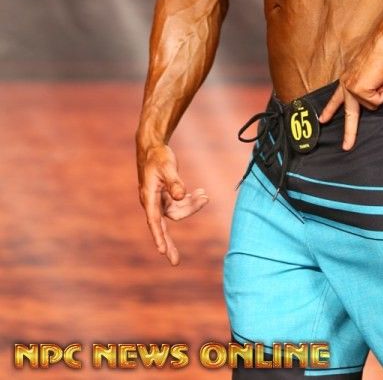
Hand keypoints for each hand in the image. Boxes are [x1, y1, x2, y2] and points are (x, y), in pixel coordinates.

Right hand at [137, 143, 207, 265]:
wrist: (152, 148)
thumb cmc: (158, 156)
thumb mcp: (167, 166)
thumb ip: (175, 181)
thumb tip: (181, 196)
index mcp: (149, 197)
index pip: (154, 221)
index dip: (159, 236)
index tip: (162, 252)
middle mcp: (152, 202)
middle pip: (162, 226)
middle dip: (169, 243)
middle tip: (175, 262)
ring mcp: (159, 200)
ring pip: (177, 211)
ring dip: (192, 207)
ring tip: (206, 196)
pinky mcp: (165, 196)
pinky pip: (179, 204)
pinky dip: (190, 201)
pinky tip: (201, 193)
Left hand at [319, 38, 382, 150]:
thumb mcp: (381, 72)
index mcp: (349, 78)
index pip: (337, 97)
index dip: (331, 109)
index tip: (323, 120)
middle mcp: (347, 83)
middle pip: (349, 114)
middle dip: (349, 133)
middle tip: (346, 147)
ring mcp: (352, 88)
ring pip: (373, 105)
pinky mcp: (358, 91)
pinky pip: (378, 101)